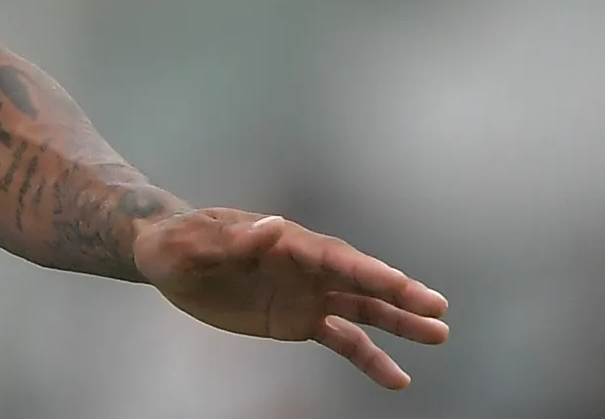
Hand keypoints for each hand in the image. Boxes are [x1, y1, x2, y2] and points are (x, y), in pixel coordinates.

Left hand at [136, 207, 449, 389]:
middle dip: (397, 293)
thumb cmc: (176, 244)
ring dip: (398, 322)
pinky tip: (397, 378)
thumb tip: (271, 226)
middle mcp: (304, 265)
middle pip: (358, 279)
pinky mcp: (299, 320)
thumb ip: (232, 240)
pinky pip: (342, 341)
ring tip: (438, 336)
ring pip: (361, 308)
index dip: (366, 270)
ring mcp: (306, 293)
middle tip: (437, 308)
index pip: (332, 256)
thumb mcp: (192, 244)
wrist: (166, 258)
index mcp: (283, 240)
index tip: (401, 284)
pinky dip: (370, 358)